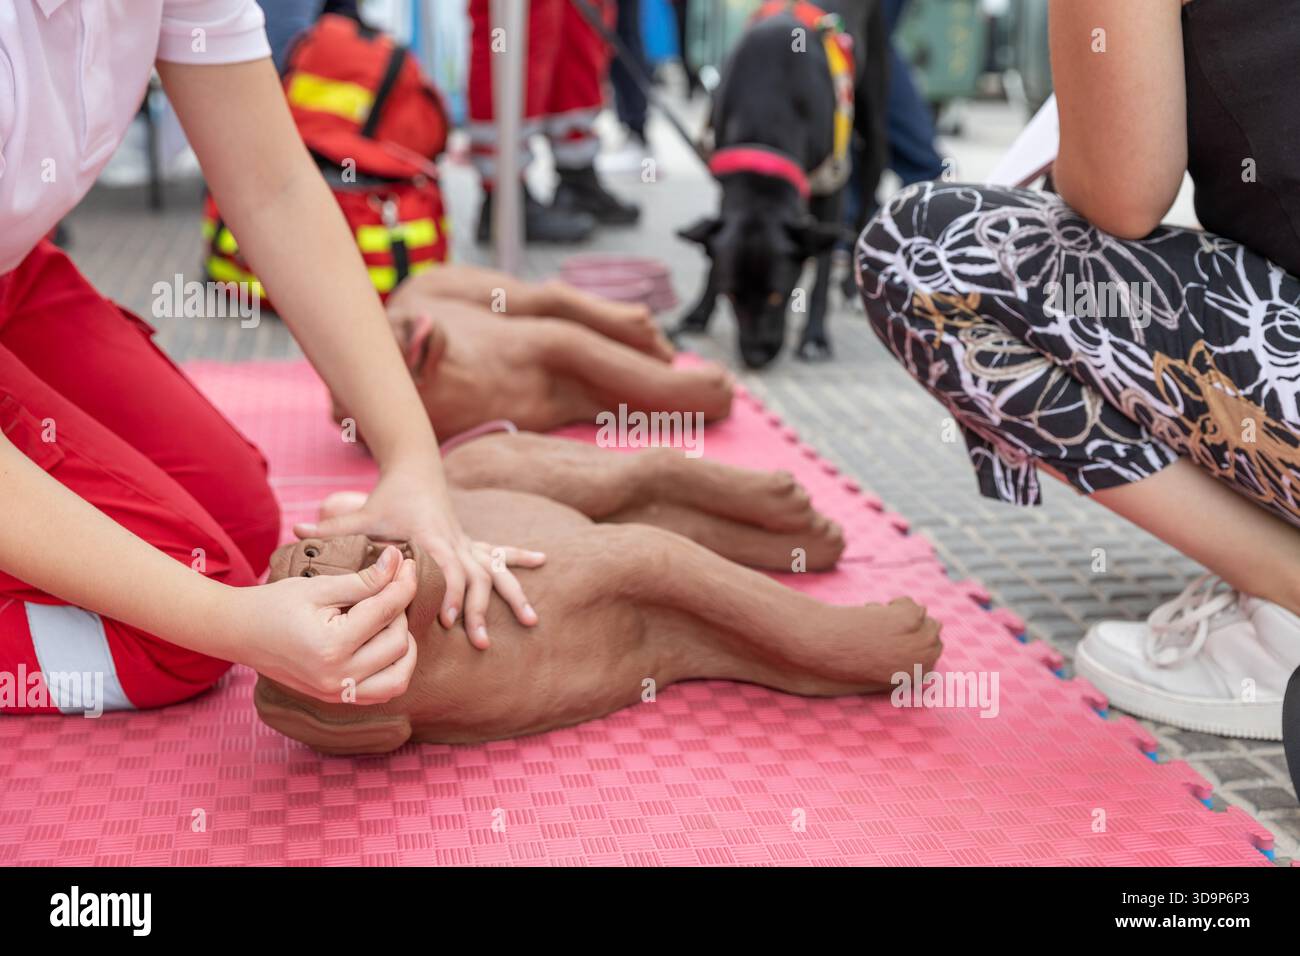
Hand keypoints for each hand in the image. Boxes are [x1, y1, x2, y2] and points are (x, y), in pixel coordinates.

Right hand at [223, 545, 418, 703]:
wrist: (240, 633)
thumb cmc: (276, 604)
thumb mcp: (320, 587)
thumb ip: (365, 579)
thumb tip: (399, 561)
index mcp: (331, 646)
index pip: (386, 611)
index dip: (403, 582)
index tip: (409, 563)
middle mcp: (337, 678)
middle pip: (398, 643)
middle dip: (400, 611)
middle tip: (389, 588)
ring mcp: (337, 694)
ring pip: (399, 676)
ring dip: (404, 646)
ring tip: (389, 619)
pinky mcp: (338, 699)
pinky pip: (383, 692)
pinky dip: (393, 668)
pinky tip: (384, 642)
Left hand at [294, 466, 544, 648]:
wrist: (415, 468)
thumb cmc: (387, 497)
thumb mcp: (360, 514)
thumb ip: (332, 528)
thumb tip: (295, 530)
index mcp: (429, 536)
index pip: (444, 568)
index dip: (449, 594)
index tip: (448, 621)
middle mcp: (453, 540)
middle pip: (474, 576)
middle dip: (480, 609)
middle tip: (480, 641)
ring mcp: (466, 540)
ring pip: (494, 569)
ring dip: (512, 594)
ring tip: (529, 620)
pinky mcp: (471, 540)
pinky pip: (500, 552)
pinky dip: (521, 558)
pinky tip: (543, 562)